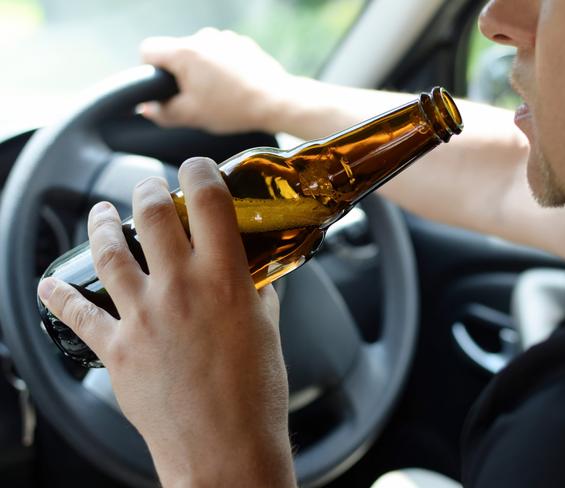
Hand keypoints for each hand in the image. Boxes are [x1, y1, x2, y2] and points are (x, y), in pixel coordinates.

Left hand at [37, 157, 294, 486]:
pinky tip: (50, 283)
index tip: (197, 166)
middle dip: (147, 189)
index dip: (200, 170)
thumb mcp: (268, 331)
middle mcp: (180, 288)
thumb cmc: (255, 396)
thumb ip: (258, 292)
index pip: (208, 200)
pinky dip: (59, 294)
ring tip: (102, 213)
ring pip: (109, 251)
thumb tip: (253, 271)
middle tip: (148, 187)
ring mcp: (142, 316)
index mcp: (225, 280)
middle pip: (151, 213)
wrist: (225, 451)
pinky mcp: (115, 349)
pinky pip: (76, 313)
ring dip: (102, 223)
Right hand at [139, 28, 294, 134]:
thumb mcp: (192, 116)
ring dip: (202, 72)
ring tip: (219, 95)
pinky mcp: (241, 43)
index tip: (163, 87)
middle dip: (180, 75)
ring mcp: (224, 38)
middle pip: (176, 53)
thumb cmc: (233, 108)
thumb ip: (162, 113)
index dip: (149, 70)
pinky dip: (222, 68)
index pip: (148, 50)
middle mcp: (203, 37)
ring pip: (200, 54)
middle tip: (195, 99)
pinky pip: (221, 54)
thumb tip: (147, 109)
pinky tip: (234, 87)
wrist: (276, 101)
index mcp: (185, 52)